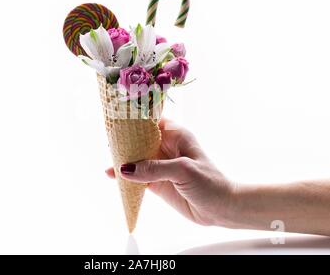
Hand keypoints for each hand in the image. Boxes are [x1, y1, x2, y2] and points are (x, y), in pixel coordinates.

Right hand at [106, 118, 235, 226]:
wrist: (221, 209)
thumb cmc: (209, 182)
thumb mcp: (182, 170)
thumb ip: (154, 168)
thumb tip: (125, 169)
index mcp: (176, 135)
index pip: (152, 121)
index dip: (135, 119)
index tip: (117, 119)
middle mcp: (166, 147)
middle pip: (140, 139)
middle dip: (124, 140)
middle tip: (108, 142)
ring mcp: (160, 165)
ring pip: (136, 158)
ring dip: (123, 159)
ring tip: (108, 160)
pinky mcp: (157, 182)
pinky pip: (137, 176)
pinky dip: (125, 177)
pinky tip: (112, 176)